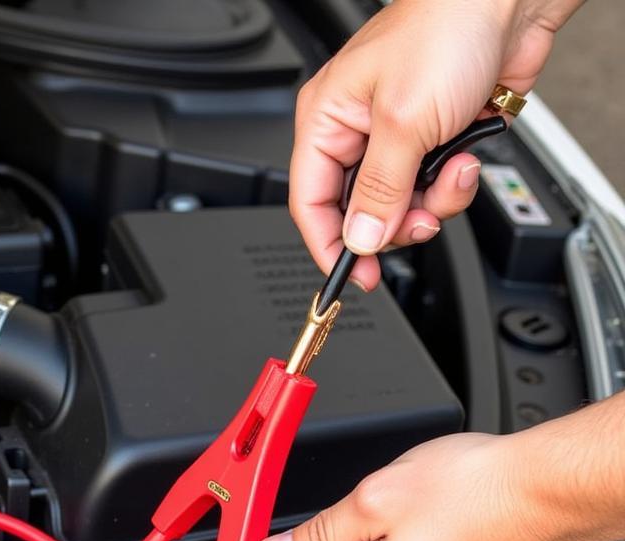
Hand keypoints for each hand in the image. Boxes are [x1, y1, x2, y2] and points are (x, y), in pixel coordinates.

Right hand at [290, 0, 581, 290]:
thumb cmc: (447, 25)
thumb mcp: (404, 122)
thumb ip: (379, 191)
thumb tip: (360, 241)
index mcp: (326, 120)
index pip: (311, 204)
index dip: (330, 246)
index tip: (353, 277)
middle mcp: (357, 132)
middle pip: (358, 214)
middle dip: (394, 223)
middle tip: (417, 221)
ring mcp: (398, 139)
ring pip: (400, 208)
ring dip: (433, 202)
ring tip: (452, 171)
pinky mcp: (434, 141)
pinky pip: (432, 190)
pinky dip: (453, 185)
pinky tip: (466, 157)